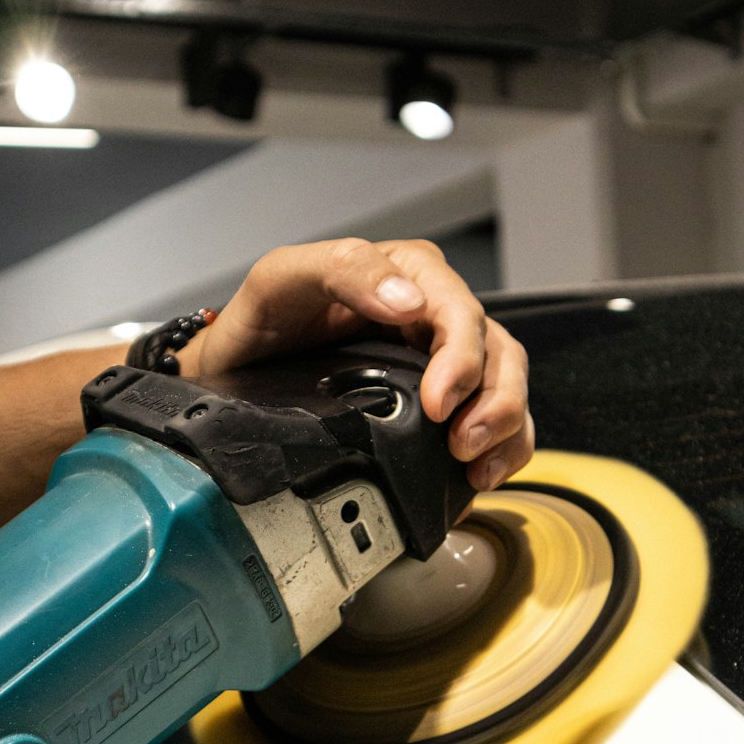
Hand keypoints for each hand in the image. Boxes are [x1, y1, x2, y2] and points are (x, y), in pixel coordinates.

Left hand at [179, 238, 532, 490]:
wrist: (236, 372)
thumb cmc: (262, 320)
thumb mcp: (285, 277)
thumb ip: (345, 269)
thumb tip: (408, 302)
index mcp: (408, 274)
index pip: (459, 311)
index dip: (460, 358)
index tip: (438, 403)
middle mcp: (432, 315)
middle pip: (497, 350)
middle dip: (493, 401)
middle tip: (463, 443)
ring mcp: (440, 360)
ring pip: (506, 384)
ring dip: (505, 427)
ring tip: (474, 464)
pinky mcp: (440, 402)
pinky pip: (495, 419)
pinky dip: (504, 448)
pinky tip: (480, 475)